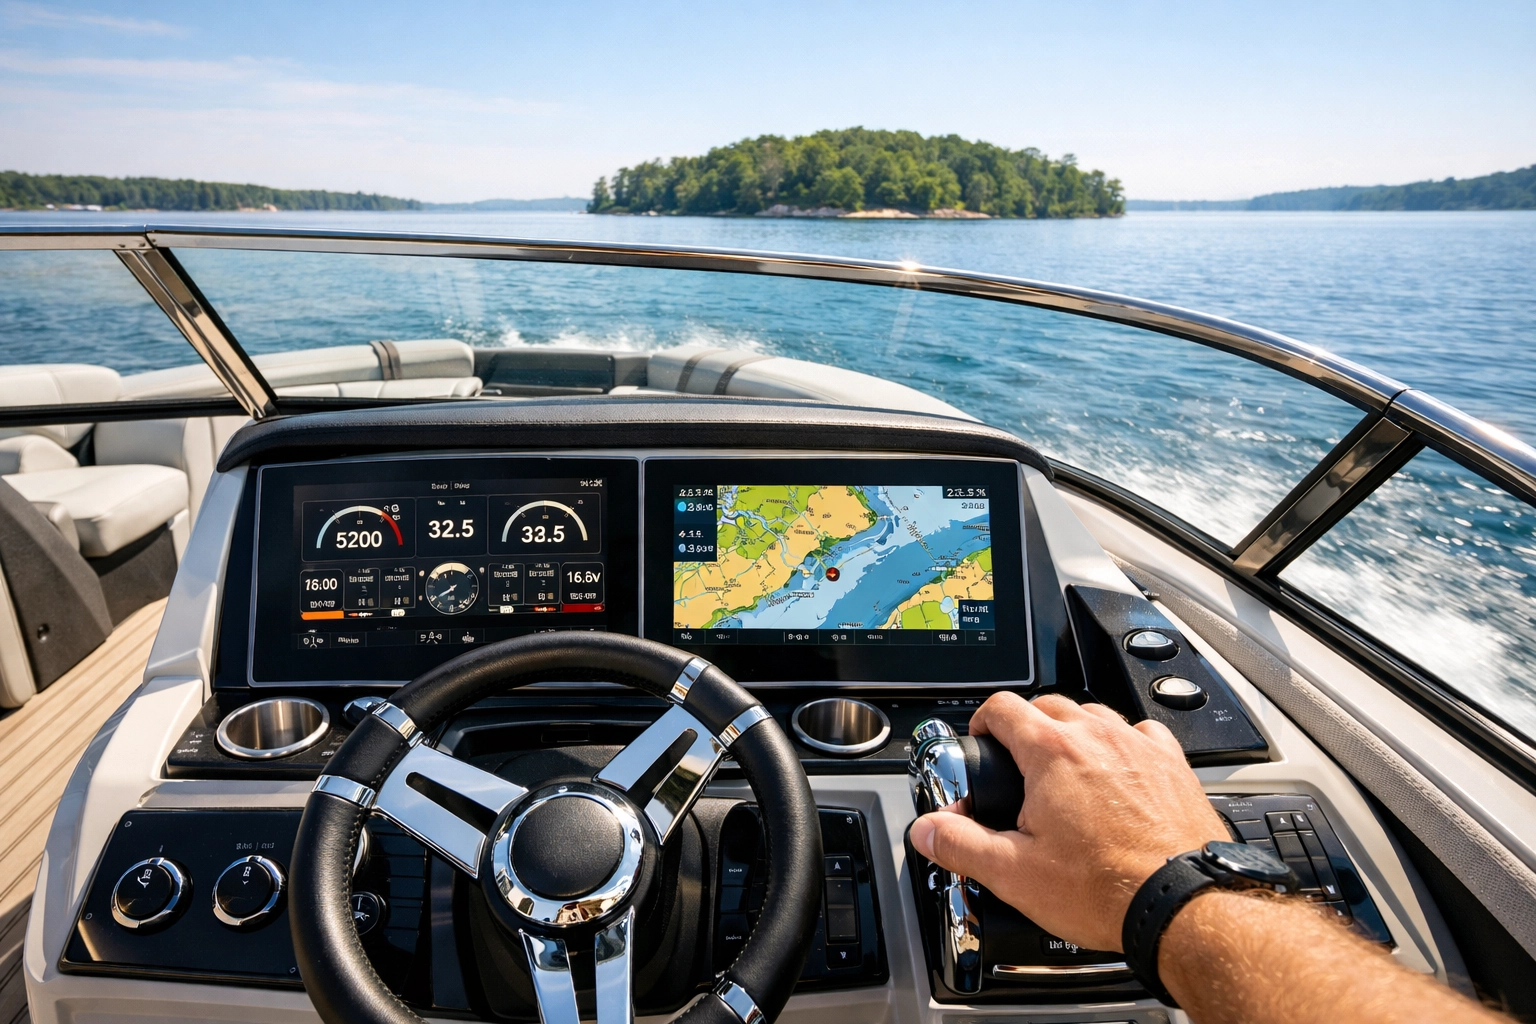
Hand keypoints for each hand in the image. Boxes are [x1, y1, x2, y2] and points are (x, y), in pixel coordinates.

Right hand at [908, 691, 1228, 952]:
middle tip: (1017, 761)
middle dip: (1025, 726)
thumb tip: (928, 830)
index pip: (1002, 707)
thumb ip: (961, 845)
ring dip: (1073, 732)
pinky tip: (1119, 773)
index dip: (982, 720)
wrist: (1181, 906)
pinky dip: (1123, 745)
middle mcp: (1098, 737)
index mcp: (1052, 753)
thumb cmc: (1108, 890)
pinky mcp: (1173, 766)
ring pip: (1095, 715)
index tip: (981, 740)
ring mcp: (1139, 747)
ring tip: (1065, 769)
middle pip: (1048, 704)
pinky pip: (1141, 734)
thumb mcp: (1014, 874)